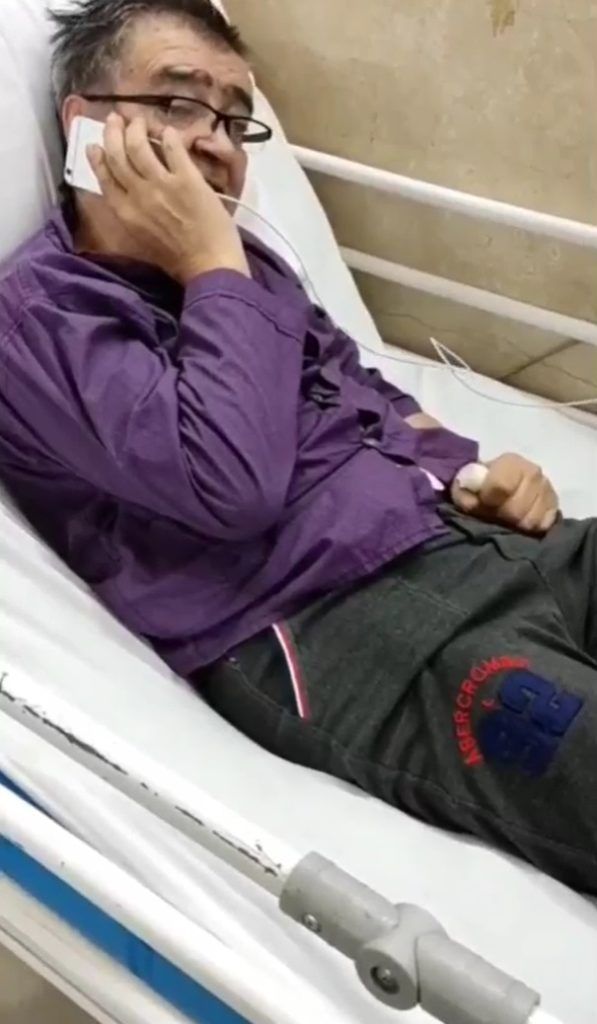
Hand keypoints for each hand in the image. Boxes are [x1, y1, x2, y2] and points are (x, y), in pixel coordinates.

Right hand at [88, 114, 249, 283]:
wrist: (209, 267)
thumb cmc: (179, 261)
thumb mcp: (144, 240)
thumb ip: (133, 216)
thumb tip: (129, 195)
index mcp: (125, 213)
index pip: (103, 177)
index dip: (97, 157)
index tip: (95, 144)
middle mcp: (138, 195)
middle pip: (117, 154)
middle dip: (113, 132)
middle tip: (115, 119)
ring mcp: (162, 185)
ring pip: (138, 144)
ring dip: (137, 127)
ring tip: (140, 120)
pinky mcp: (187, 180)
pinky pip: (173, 148)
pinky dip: (168, 135)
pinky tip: (169, 132)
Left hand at [451, 453, 558, 533]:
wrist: (497, 493)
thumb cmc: (479, 490)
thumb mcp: (465, 489)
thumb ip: (466, 492)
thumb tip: (472, 498)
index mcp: (510, 462)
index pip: (502, 486)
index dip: (489, 500)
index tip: (484, 503)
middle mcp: (534, 472)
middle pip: (517, 508)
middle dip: (502, 515)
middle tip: (495, 514)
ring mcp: (547, 490)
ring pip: (531, 520)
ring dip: (515, 524)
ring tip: (507, 519)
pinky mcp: (555, 507)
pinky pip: (543, 525)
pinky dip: (531, 528)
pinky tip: (521, 522)